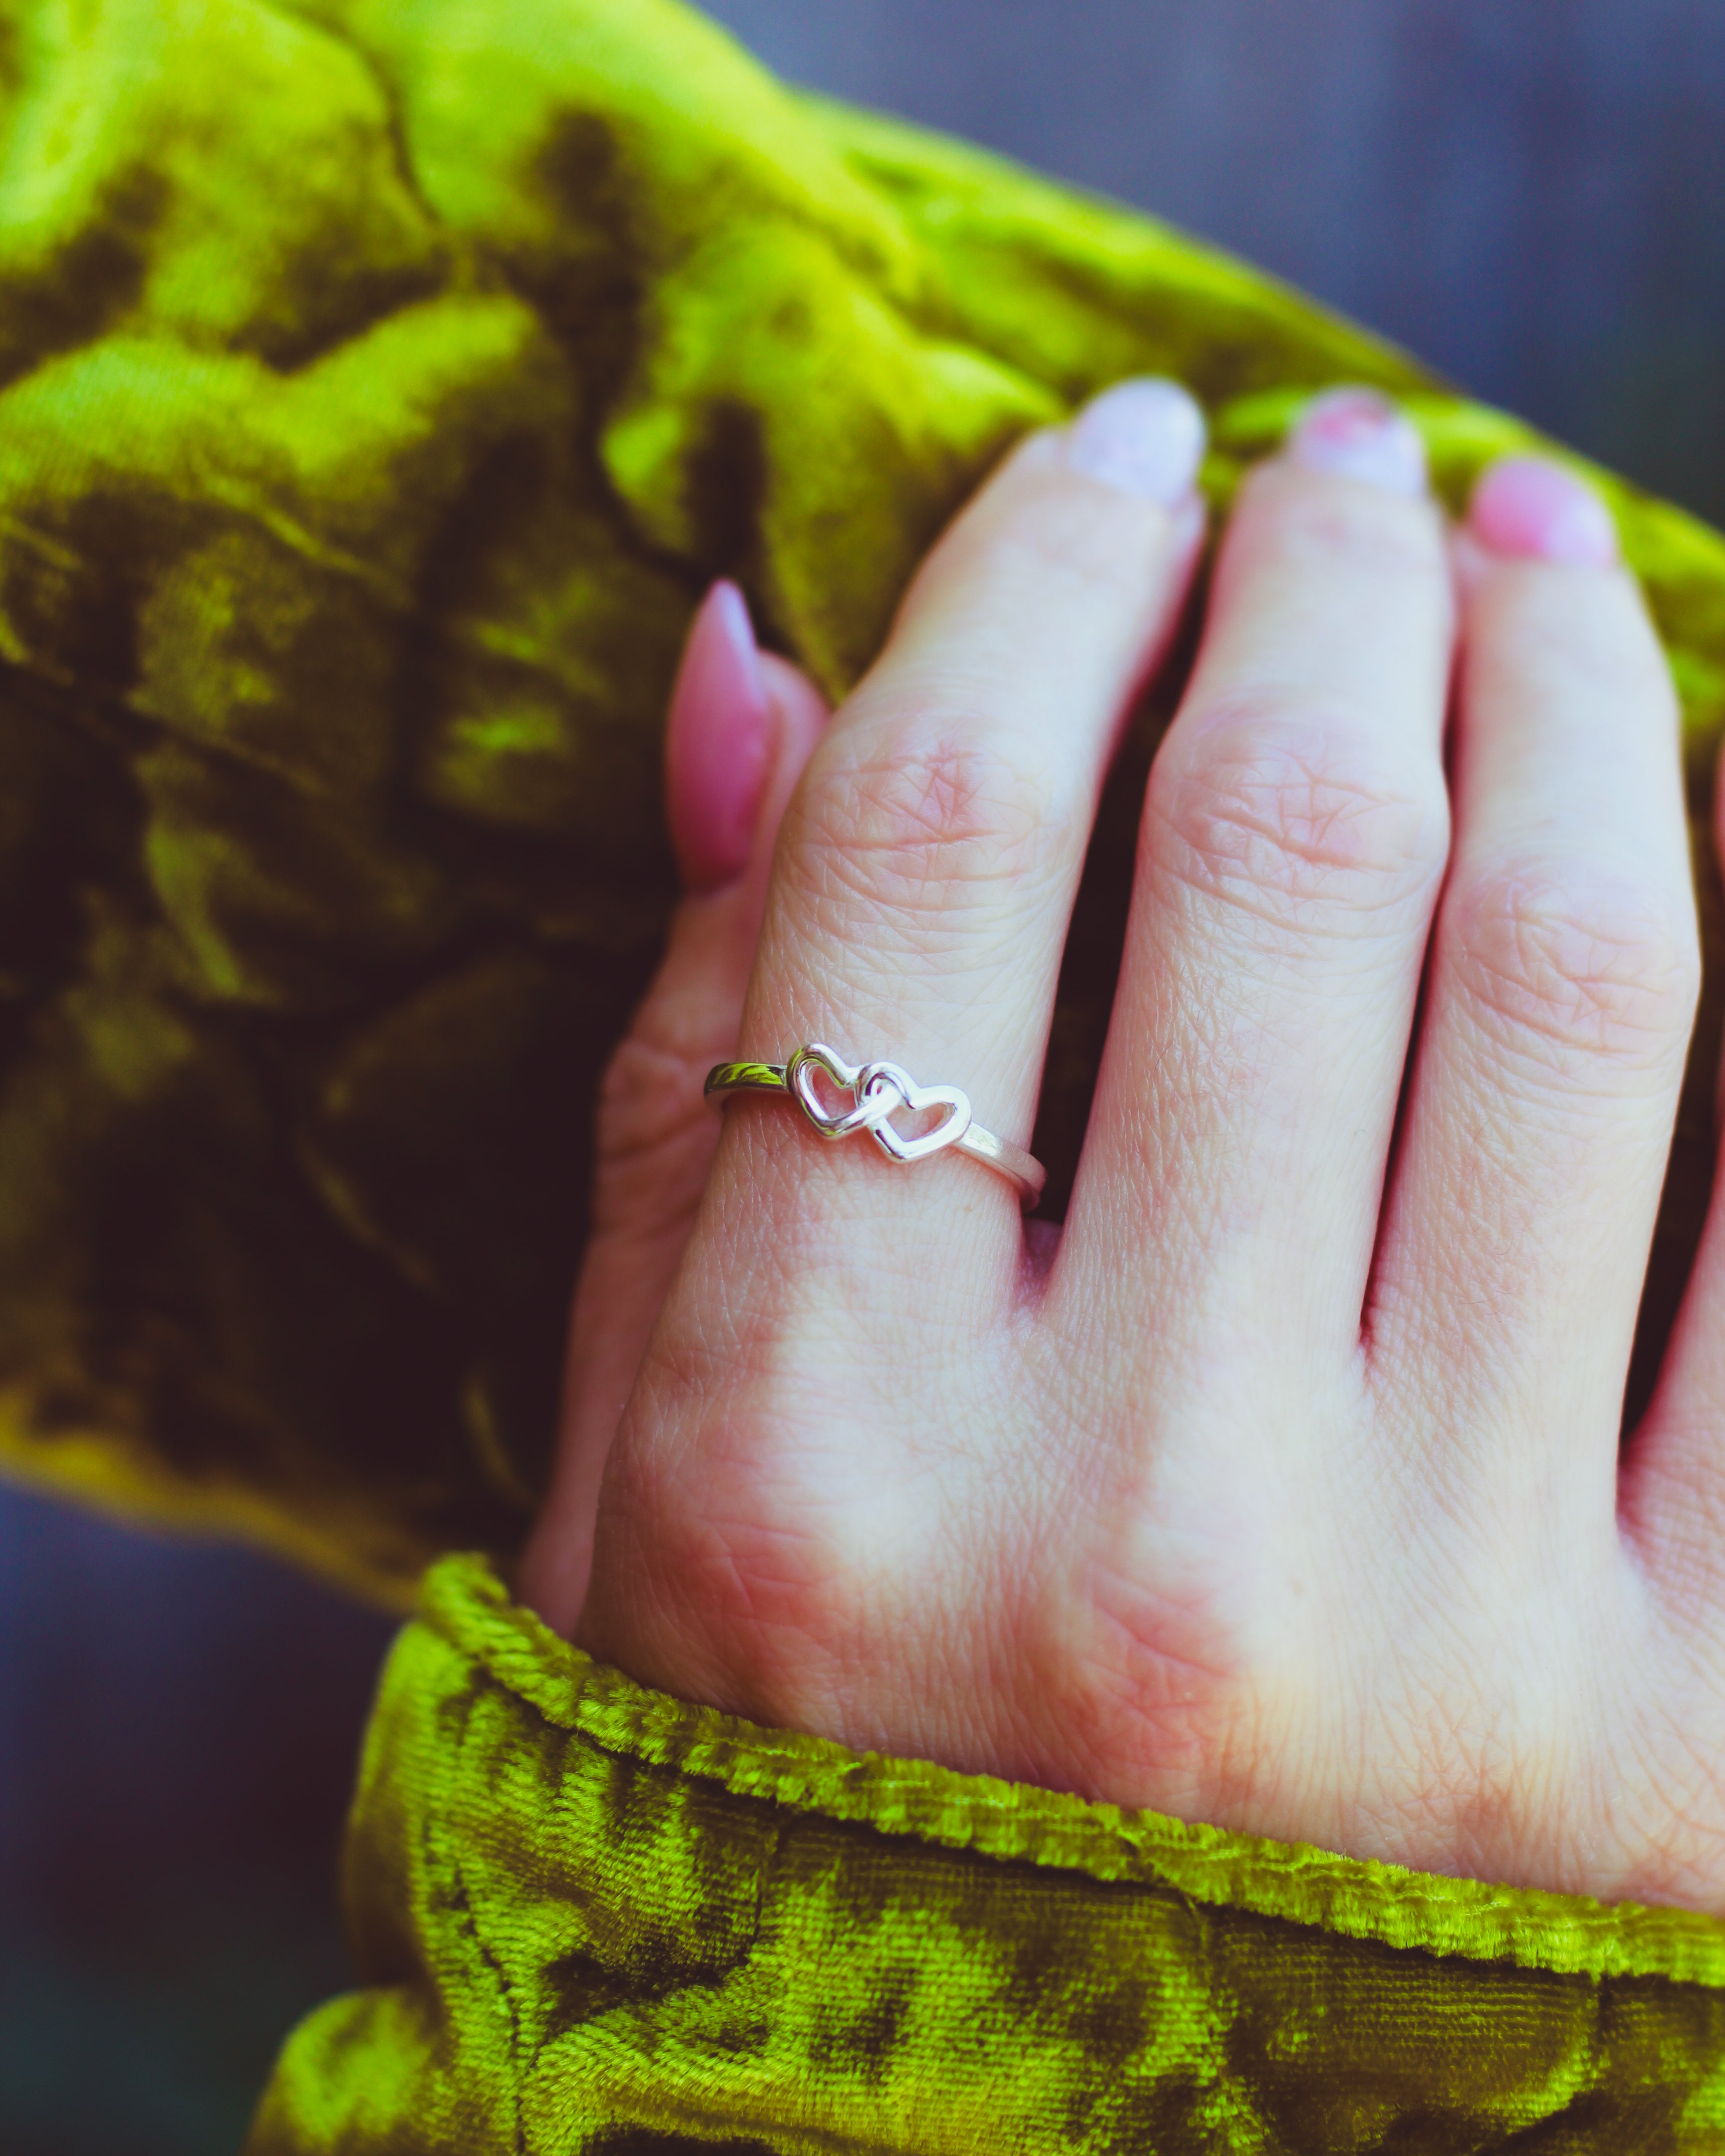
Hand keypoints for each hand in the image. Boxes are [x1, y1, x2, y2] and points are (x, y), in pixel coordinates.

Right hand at [526, 379, 1724, 1911]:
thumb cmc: (783, 1783)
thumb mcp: (638, 1460)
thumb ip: (688, 1059)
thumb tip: (747, 658)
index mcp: (803, 1467)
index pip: (937, 847)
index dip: (1031, 574)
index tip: (1104, 461)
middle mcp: (1132, 1553)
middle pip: (1283, 860)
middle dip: (1322, 578)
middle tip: (1339, 466)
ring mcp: (1455, 1665)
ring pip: (1580, 987)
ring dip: (1570, 690)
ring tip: (1532, 554)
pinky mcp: (1695, 1758)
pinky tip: (1677, 828)